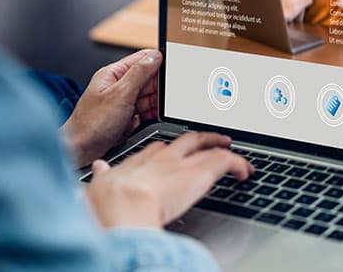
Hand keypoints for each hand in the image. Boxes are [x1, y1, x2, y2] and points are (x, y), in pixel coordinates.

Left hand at [63, 49, 160, 167]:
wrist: (81, 151)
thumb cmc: (91, 123)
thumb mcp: (120, 94)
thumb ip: (139, 73)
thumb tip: (155, 56)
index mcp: (113, 74)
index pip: (141, 59)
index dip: (158, 62)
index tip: (172, 69)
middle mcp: (118, 86)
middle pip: (148, 79)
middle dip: (157, 90)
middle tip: (162, 99)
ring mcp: (122, 102)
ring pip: (148, 98)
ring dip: (153, 105)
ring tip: (148, 112)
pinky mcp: (126, 118)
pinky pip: (145, 112)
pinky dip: (149, 116)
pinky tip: (146, 121)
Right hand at [86, 132, 253, 228]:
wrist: (123, 205)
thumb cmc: (109, 202)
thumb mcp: (100, 185)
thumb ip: (103, 175)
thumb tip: (98, 168)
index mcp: (139, 161)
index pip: (157, 149)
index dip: (167, 149)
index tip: (172, 152)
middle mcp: (163, 157)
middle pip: (185, 140)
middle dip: (199, 138)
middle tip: (208, 138)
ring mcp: (183, 162)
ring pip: (207, 146)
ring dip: (220, 146)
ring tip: (231, 149)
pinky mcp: (202, 172)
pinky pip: (226, 160)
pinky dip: (238, 163)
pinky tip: (245, 171)